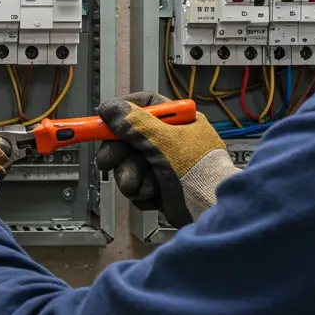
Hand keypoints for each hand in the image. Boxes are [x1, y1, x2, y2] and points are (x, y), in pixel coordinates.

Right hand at [94, 91, 238, 227]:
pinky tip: (152, 195)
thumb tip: (108, 107)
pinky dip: (141, 191)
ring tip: (139, 186)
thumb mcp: (162, 141)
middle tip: (106, 163)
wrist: (210, 209)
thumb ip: (133, 123)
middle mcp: (173, 141)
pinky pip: (138, 183)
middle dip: (118, 154)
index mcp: (180, 121)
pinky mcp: (163, 188)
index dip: (123, 110)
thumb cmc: (197, 170)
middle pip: (131, 138)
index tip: (103, 117)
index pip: (147, 105)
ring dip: (129, 176)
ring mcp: (167, 165)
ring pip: (131, 164)